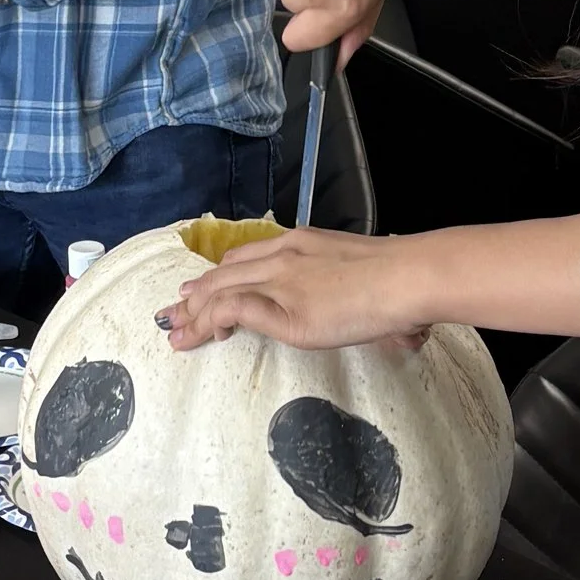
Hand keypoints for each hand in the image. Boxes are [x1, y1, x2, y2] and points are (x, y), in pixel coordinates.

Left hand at [163, 212, 579, 350]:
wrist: (406, 277)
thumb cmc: (398, 281)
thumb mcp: (358, 275)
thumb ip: (343, 287)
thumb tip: (353, 308)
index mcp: (300, 244)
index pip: (246, 258)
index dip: (220, 276)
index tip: (203, 291)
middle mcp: (281, 255)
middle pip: (223, 274)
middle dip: (195, 295)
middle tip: (173, 314)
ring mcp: (278, 279)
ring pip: (218, 290)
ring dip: (192, 313)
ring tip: (174, 331)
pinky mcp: (280, 307)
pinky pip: (230, 310)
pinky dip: (208, 321)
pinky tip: (200, 335)